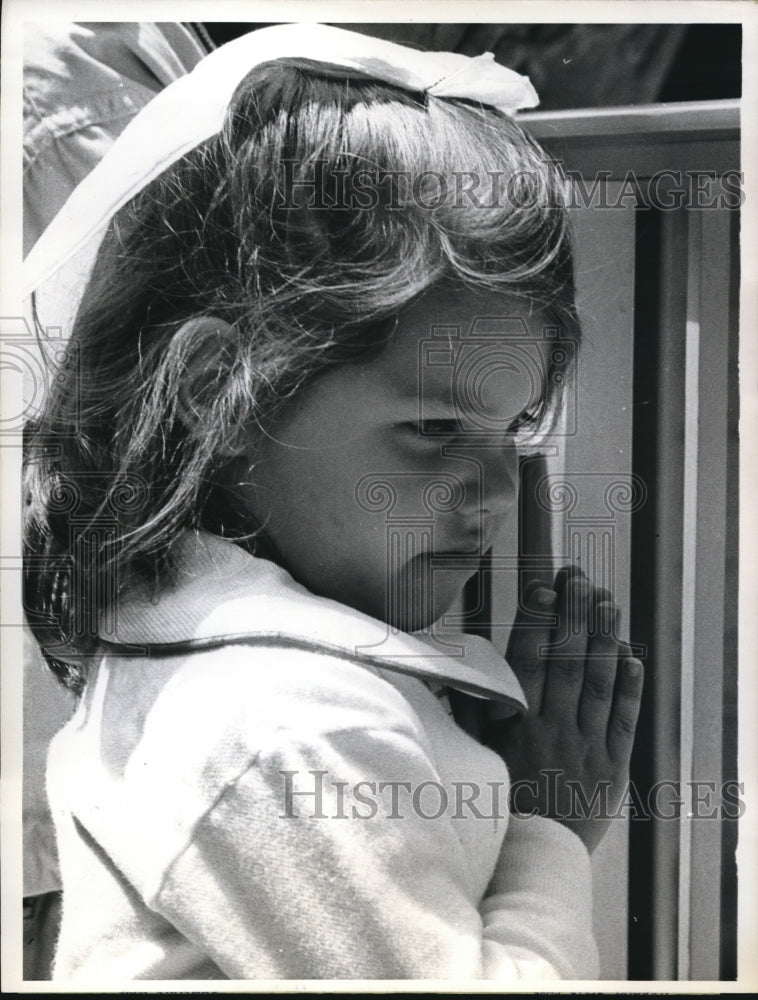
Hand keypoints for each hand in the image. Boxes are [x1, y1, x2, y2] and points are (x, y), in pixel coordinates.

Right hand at [483, 566, 643, 852]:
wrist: (530, 857)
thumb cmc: (496, 800)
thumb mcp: (473, 754)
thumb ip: (470, 710)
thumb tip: (457, 668)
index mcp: (517, 723)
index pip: (529, 658)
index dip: (538, 619)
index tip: (545, 588)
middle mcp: (554, 728)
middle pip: (568, 659)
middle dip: (574, 612)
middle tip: (580, 577)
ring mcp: (586, 745)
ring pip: (599, 681)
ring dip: (604, 636)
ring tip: (606, 600)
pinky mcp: (612, 765)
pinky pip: (625, 718)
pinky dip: (630, 685)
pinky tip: (632, 655)